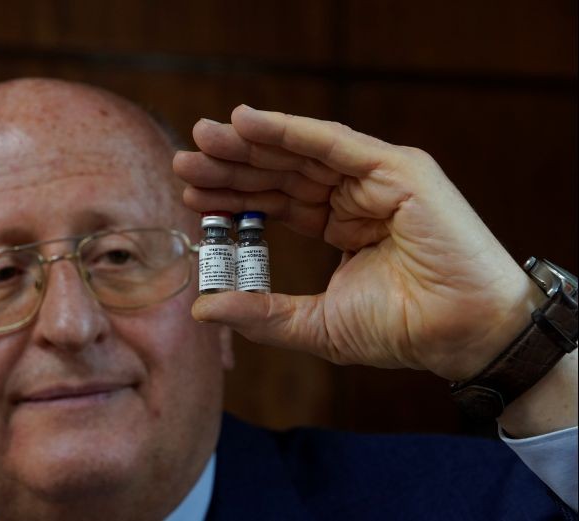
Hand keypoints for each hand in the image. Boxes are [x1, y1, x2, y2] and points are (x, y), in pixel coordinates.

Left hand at [174, 105, 542, 381]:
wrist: (459, 336)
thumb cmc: (400, 330)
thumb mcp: (315, 324)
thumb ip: (261, 313)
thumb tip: (201, 310)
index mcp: (341, 224)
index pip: (278, 202)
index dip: (234, 196)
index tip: (190, 192)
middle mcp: (355, 196)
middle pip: (283, 173)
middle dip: (233, 165)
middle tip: (184, 159)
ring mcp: (377, 180)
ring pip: (302, 153)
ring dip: (251, 143)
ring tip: (204, 139)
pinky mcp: (398, 170)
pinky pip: (333, 143)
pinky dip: (290, 130)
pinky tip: (246, 122)